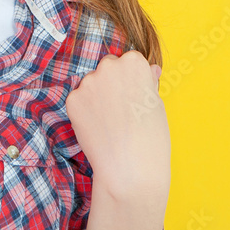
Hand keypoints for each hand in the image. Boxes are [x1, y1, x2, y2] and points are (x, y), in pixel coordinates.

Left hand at [64, 50, 169, 199]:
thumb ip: (147, 82)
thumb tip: (150, 68)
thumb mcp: (157, 104)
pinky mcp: (72, 99)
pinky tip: (96, 128)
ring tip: (109, 122)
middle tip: (120, 110)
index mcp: (134, 62)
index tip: (135, 98)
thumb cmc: (151, 139)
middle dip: (111, 83)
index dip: (132, 81)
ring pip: (90, 84)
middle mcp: (109, 66)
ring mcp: (88, 82)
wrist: (130, 169)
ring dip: (96, 96)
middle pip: (107, 67)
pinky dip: (84, 111)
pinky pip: (78, 99)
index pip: (128, 61)